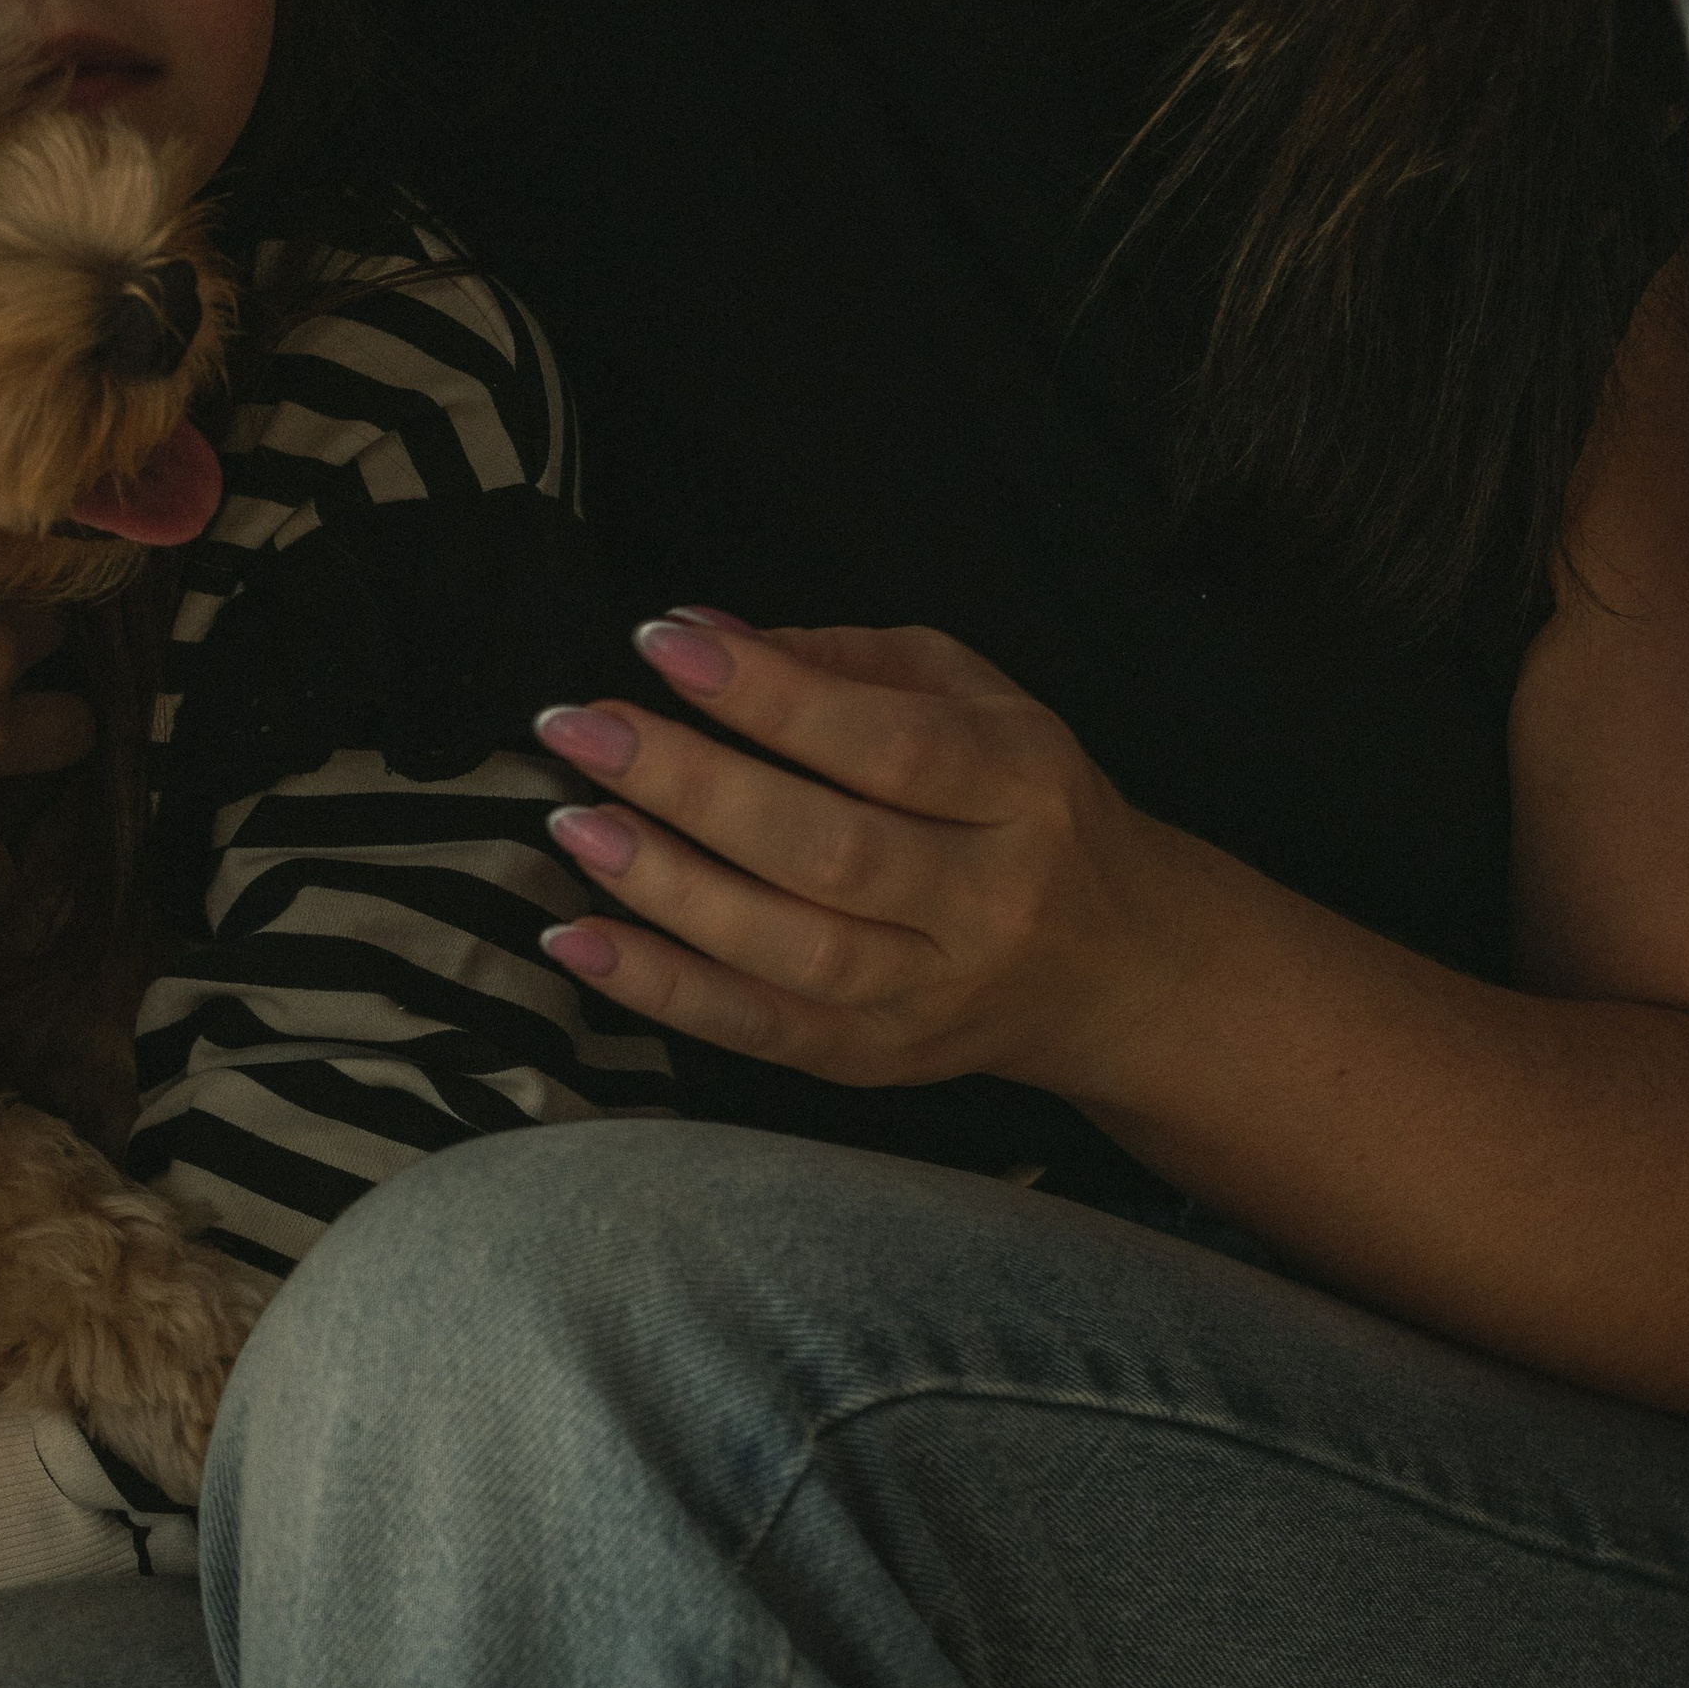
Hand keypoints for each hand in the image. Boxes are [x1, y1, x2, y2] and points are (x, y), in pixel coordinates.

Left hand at [532, 612, 1186, 1097]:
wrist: (1114, 966)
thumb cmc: (1019, 802)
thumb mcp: (976, 698)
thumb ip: (846, 660)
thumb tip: (702, 628)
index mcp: (1023, 787)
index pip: (890, 744)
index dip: (770, 695)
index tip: (661, 642)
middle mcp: (988, 899)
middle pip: (830, 850)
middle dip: (693, 786)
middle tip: (584, 730)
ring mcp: (932, 993)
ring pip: (791, 949)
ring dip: (666, 887)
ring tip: (574, 822)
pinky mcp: (879, 1059)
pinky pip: (760, 1029)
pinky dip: (661, 990)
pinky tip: (577, 940)